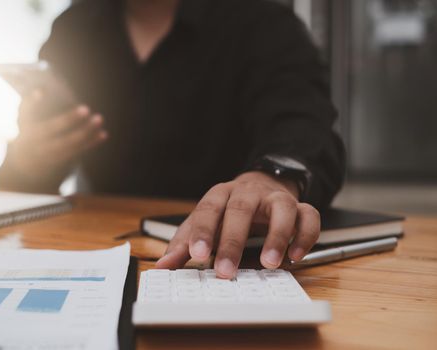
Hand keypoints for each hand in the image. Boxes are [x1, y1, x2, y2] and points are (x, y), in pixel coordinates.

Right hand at [11, 90, 106, 176]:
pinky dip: (91, 143)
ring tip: (99, 118)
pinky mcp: (61, 161)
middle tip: (85, 108)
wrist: (27, 170)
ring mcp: (48, 153)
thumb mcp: (25, 123)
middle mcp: (34, 142)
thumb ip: (31, 106)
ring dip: (85, 132)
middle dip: (68, 119)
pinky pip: (78, 151)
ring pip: (68, 143)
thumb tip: (45, 88)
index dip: (31, 102)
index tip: (41, 90)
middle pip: (50, 130)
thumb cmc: (30, 136)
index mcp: (25, 127)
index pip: (24, 113)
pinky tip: (103, 134)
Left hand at [155, 171, 319, 278]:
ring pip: (282, 209)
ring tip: (270, 263)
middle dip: (233, 241)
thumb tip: (162, 267)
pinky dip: (305, 236)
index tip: (196, 255)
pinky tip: (296, 256)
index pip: (209, 208)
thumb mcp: (205, 221)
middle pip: (240, 210)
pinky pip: (309, 216)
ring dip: (277, 236)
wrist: (261, 183)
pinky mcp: (299, 206)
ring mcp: (276, 198)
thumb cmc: (228, 209)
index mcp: (221, 194)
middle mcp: (249, 192)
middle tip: (226, 270)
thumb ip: (184, 243)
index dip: (203, 231)